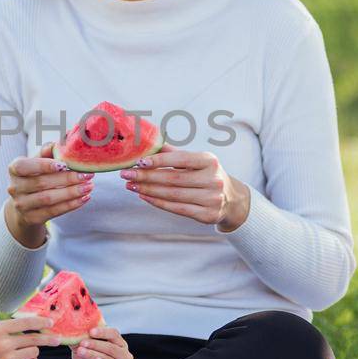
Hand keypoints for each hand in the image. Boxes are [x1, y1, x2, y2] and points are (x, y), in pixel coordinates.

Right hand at [0, 316, 61, 358]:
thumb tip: (28, 323)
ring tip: (21, 353)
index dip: (40, 322)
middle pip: (34, 339)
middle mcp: (3, 343)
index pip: (25, 323)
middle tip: (57, 339)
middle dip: (48, 339)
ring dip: (32, 352)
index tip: (50, 322)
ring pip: (34, 352)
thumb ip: (5, 327)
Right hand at [3, 143, 92, 246]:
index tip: (64, 164)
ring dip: (71, 192)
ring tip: (88, 186)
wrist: (25, 204)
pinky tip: (84, 197)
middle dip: (67, 179)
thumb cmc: (35, 176)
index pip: (24, 166)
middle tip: (86, 175)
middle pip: (41, 183)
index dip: (43, 165)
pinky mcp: (32, 218)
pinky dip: (71, 204)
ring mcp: (22, 204)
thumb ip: (48, 151)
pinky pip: (54, 211)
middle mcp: (14, 187)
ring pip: (48, 199)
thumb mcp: (38, 161)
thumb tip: (63, 142)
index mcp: (14, 169)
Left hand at [72, 325, 132, 358]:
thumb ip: (81, 336)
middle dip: (96, 344)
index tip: (90, 331)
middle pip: (113, 346)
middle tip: (82, 342)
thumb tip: (75, 325)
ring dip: (94, 353)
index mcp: (119, 343)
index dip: (103, 332)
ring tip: (81, 351)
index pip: (114, 334)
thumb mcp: (82, 346)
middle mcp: (124, 355)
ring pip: (110, 358)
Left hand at [119, 145, 250, 229]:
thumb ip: (174, 153)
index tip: (139, 160)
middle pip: (173, 178)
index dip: (159, 160)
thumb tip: (148, 143)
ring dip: (148, 190)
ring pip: (173, 195)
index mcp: (210, 161)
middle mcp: (213, 180)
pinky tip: (143, 196)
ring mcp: (212, 199)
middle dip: (146, 176)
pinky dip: (157, 202)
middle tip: (126, 174)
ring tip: (130, 185)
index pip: (181, 159)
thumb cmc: (206, 175)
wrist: (231, 200)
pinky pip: (177, 209)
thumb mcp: (197, 161)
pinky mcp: (207, 215)